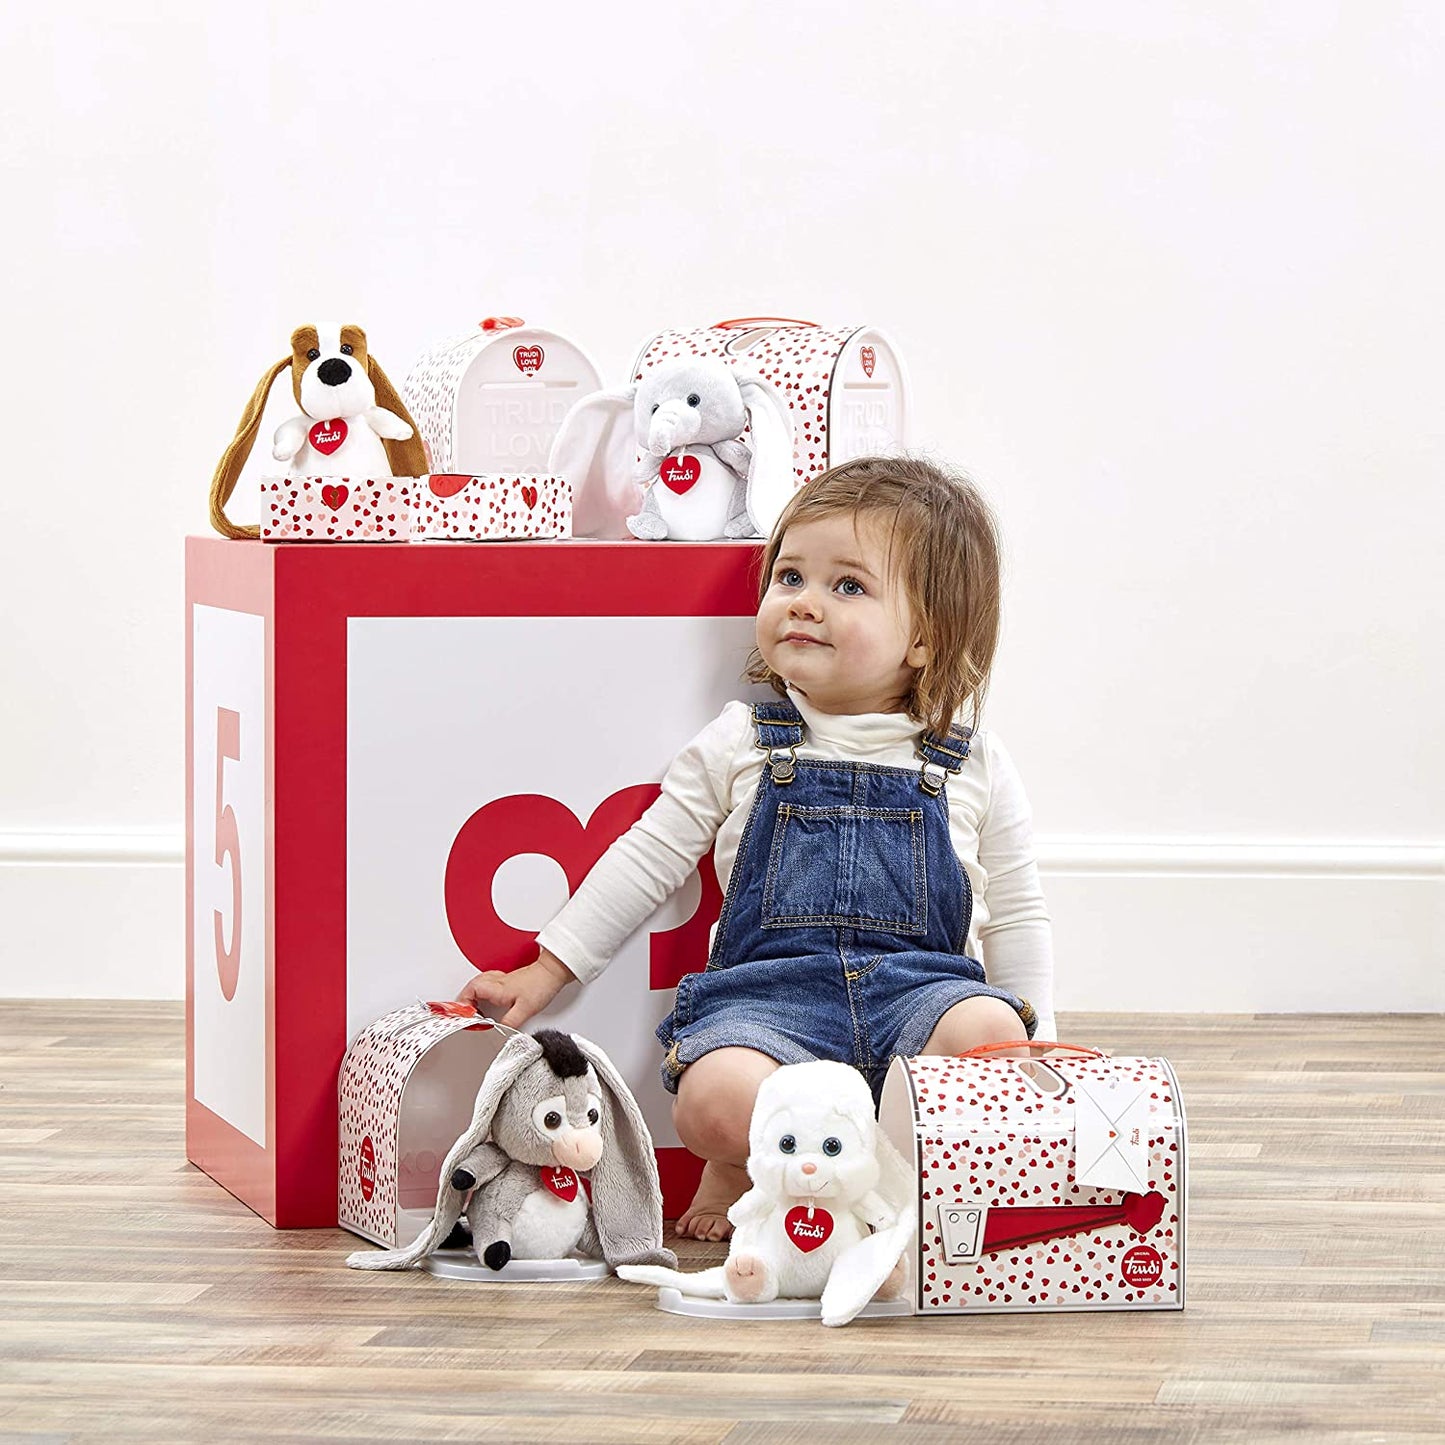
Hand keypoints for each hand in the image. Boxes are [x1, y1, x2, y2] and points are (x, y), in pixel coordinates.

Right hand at [455, 949, 575, 1027]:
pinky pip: (487, 983)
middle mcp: (496, 982)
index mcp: (496, 988)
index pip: (470, 993)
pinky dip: (481, 992)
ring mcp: (501, 979)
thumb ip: (509, 1024)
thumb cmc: (541, 985)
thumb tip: (497, 1034)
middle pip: (470, 988)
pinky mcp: (508, 980)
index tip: (462, 1017)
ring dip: (471, 995)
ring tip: (472, 1010)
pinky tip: (486, 1000)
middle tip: (463, 1015)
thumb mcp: (525, 1010)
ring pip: (477, 984)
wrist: (553, 972)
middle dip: (463, 1001)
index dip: (462, 1005)